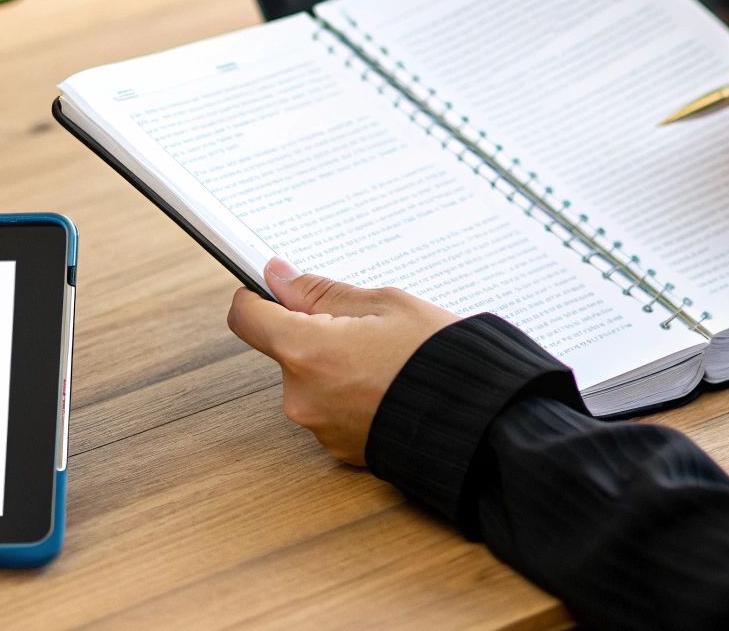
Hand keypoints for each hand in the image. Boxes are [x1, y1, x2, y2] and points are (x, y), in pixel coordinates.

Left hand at [227, 258, 457, 464]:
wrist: (481, 422)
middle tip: (366, 327)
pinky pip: (333, 410)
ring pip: (312, 380)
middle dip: (316, 334)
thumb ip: (322, 293)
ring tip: (388, 361)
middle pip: (287, 350)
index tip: (275, 290)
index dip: (257, 297)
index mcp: (306, 351)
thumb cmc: (438, 358)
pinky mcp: (340, 451)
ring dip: (337, 367)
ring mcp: (320, 428)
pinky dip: (353, 397)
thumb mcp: (385, 304)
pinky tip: (390, 388)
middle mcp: (302, 396)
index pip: (247, 317)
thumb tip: (279, 277)